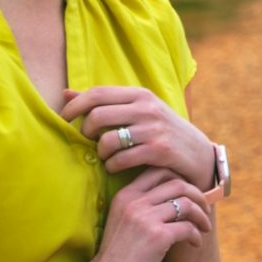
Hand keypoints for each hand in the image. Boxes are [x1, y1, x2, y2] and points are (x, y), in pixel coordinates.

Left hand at [60, 85, 213, 187]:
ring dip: (99, 152)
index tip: (62, 119)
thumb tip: (65, 93)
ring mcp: (154, 129)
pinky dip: (112, 166)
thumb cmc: (161, 132)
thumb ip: (104, 102)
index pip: (97, 93)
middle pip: (97, 116)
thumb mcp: (137, 111)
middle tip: (87, 142)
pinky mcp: (159, 151)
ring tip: (104, 156)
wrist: (199, 155)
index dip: (74, 107)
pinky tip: (115, 167)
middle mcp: (146, 108)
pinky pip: (122, 159)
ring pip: (108, 140)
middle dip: (85, 132)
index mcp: (139, 94)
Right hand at [82, 167, 213, 261]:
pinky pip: (187, 227)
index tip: (189, 195)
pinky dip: (196, 235)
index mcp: (125, 194)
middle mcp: (135, 201)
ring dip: (201, 215)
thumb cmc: (116, 256)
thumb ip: (141, 207)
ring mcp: (146, 217)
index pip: (158, 171)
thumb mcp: (122, 221)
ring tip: (204, 228)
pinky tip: (195, 244)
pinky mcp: (157, 236)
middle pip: (177, 183)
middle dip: (197, 195)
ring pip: (186, 203)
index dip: (180, 180)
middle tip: (204, 210)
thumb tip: (174, 200)